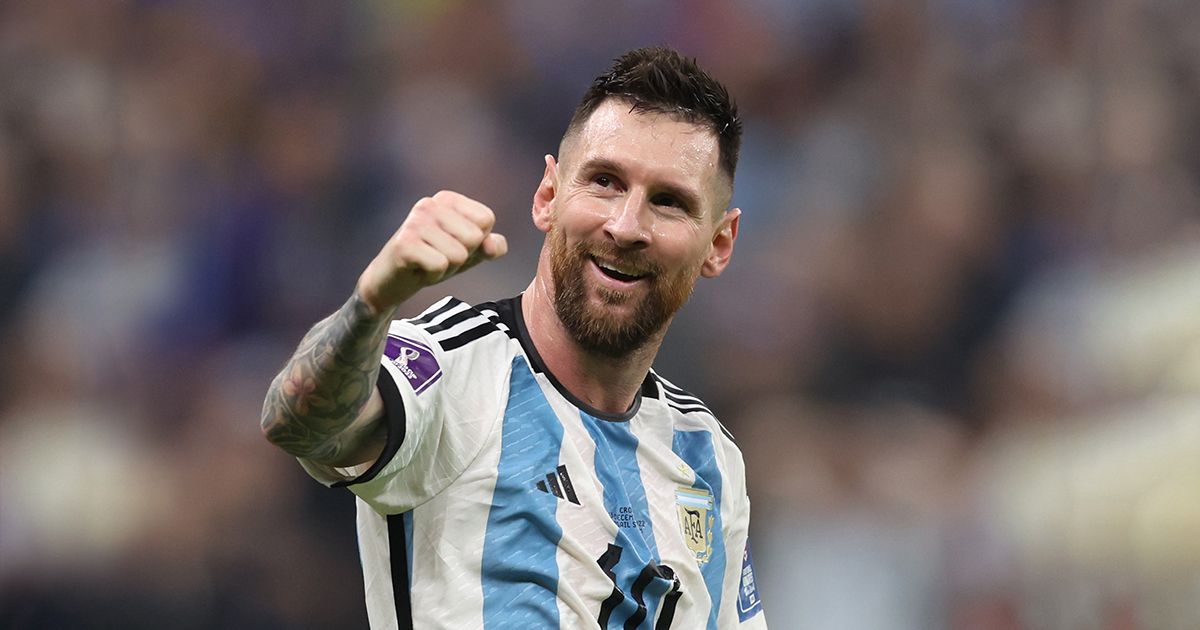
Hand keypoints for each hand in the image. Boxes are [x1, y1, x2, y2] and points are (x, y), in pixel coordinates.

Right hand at [357, 190, 507, 313]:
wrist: (390, 282)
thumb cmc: (431, 262)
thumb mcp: (468, 253)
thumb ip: (490, 247)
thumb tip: (494, 245)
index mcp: (446, 199)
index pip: (486, 219)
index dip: (475, 242)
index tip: (452, 245)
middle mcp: (429, 204)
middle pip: (475, 237)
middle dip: (461, 256)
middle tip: (437, 256)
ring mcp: (415, 222)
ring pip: (459, 254)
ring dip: (446, 268)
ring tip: (427, 262)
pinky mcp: (404, 244)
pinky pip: (441, 266)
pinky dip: (433, 275)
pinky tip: (417, 269)